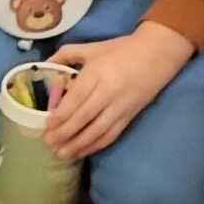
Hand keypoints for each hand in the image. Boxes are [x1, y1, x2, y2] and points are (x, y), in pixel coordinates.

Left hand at [41, 20, 192, 160]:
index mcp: (96, 73)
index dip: (61, 114)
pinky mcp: (129, 116)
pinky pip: (111, 135)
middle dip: (64, 133)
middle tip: (48, 143)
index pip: (76, 98)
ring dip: (78, 145)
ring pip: (97, 130)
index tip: (47, 125)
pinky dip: (95, 145)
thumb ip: (67, 54)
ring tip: (61, 154)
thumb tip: (45, 63)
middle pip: (84, 117)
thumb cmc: (121, 50)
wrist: (157, 54)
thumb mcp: (92, 48)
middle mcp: (108, 92)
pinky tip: (81, 151)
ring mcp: (120, 106)